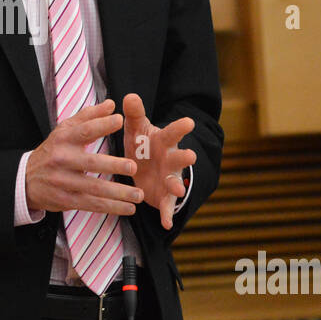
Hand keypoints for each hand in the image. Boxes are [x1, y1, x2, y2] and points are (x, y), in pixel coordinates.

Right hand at [25, 99, 142, 217]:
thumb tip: (111, 104)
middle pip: (91, 162)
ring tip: (138, 194)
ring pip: (94, 188)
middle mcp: (62, 159)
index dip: (101, 125)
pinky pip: (92, 204)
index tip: (120, 120)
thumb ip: (89, 117)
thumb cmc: (53, 151)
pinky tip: (128, 208)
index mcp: (63, 139)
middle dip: (113, 165)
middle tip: (133, 167)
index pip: (84, 130)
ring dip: (118, 193)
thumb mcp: (64, 130)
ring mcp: (63, 181)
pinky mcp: (65, 200)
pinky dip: (111, 208)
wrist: (26, 180)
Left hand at [122, 93, 196, 230]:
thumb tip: (129, 96)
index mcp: (163, 142)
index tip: (189, 122)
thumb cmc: (141, 145)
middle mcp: (171, 160)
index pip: (172, 132)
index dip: (180, 127)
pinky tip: (166, 223)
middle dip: (184, 157)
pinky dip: (167, 214)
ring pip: (175, 182)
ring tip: (178, 190)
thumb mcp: (135, 128)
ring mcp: (169, 179)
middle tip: (190, 154)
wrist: (143, 168)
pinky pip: (167, 206)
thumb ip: (134, 114)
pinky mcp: (164, 196)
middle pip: (179, 157)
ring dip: (177, 186)